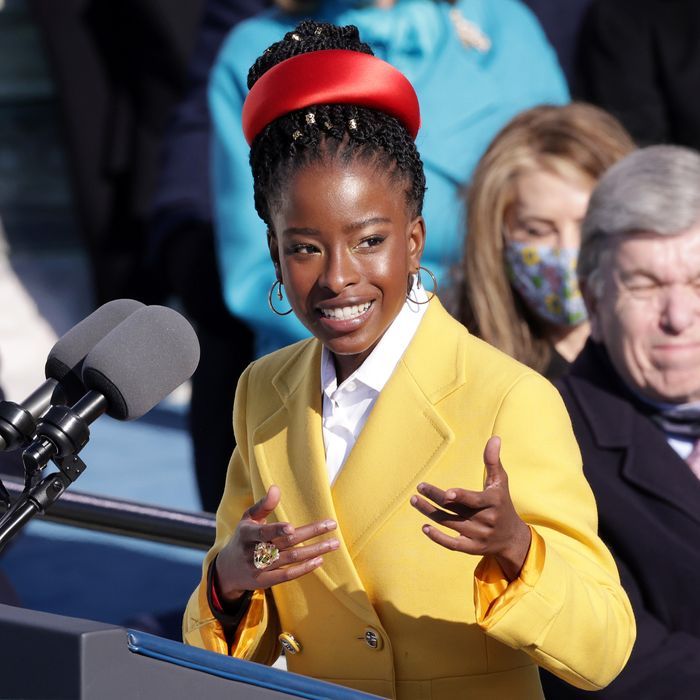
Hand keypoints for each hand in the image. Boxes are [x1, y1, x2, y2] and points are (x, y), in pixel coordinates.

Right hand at [215, 485, 338, 602]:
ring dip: (314, 551)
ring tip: (333, 543)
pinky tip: (319, 560)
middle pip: (286, 543)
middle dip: (310, 533)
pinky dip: (304, 568)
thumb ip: (263, 505)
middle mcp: (253, 552)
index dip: (276, 530)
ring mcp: (260, 568)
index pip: (263, 532)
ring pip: (291, 559)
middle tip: (332, 525)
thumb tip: (276, 488)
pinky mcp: (265, 581)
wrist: (227, 570)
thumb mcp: (247, 519)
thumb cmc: (243, 538)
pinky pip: (288, 576)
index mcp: (247, 534)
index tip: (291, 527)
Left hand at [410, 436, 530, 580]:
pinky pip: (452, 544)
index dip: (461, 497)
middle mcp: (486, 520)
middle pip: (456, 510)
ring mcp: (478, 536)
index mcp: (493, 502)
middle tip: (419, 488)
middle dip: (436, 499)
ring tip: (415, 501)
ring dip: (430, 513)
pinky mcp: (472, 548)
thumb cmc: (502, 503)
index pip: (475, 500)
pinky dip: (438, 537)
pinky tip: (424, 527)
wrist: (512, 538)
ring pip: (449, 523)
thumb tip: (494, 437)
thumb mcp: (500, 482)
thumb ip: (493, 461)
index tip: (447, 492)